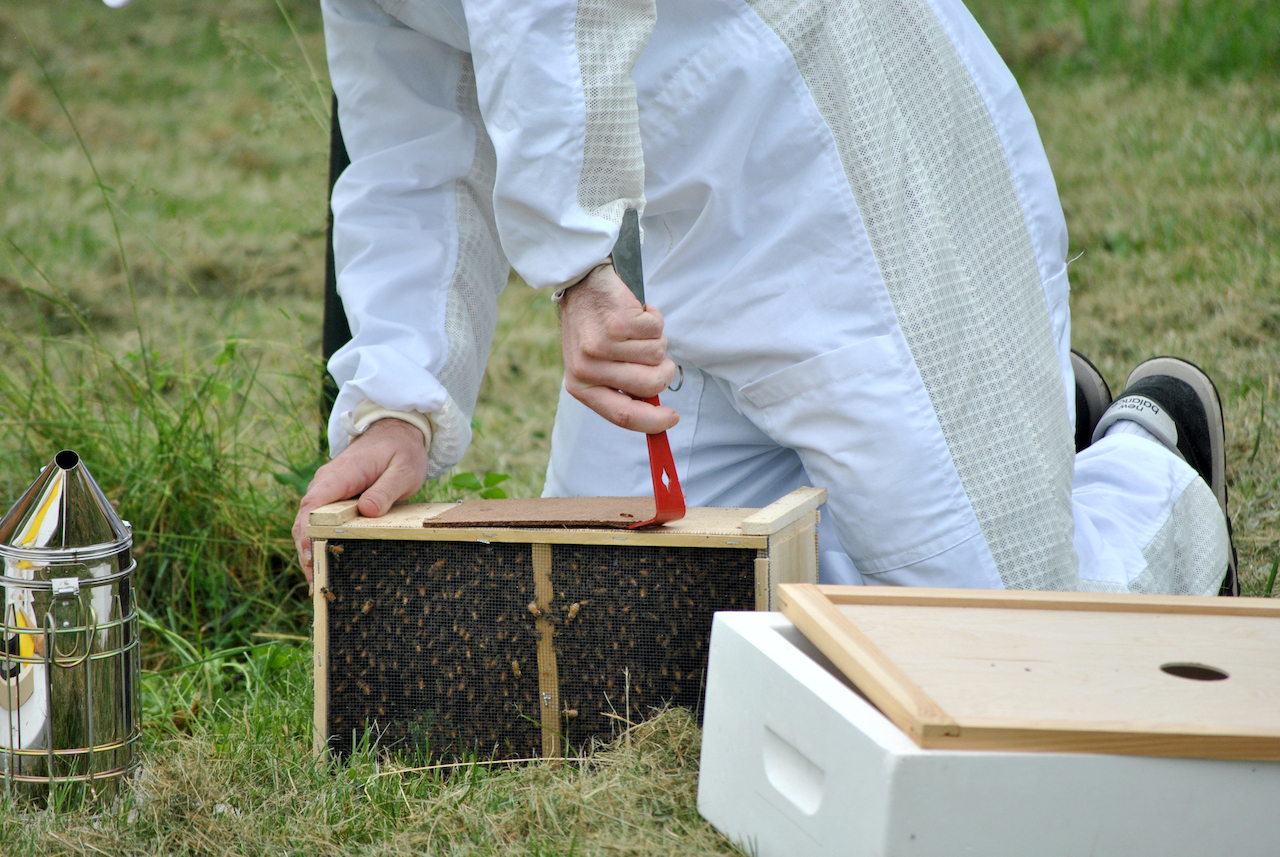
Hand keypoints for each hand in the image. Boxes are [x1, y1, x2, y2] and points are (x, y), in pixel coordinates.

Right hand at [292, 418, 428, 584]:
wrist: (395, 432)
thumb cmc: (400, 451)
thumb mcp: (403, 469)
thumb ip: (386, 490)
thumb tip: (367, 511)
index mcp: (340, 475)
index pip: (313, 506)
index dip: (308, 534)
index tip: (311, 559)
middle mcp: (325, 484)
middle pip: (305, 521)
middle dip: (307, 552)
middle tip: (316, 585)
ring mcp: (326, 492)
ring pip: (308, 525)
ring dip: (311, 552)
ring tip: (318, 585)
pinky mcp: (332, 500)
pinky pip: (320, 524)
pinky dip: (319, 543)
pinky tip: (327, 566)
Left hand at [559, 264, 679, 432]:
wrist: (581, 284)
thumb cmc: (593, 327)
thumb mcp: (595, 365)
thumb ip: (620, 388)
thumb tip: (653, 411)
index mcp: (580, 386)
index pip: (622, 415)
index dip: (653, 422)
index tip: (672, 418)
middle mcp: (588, 369)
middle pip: (650, 387)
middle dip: (665, 371)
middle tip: (658, 355)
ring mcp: (602, 346)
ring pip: (657, 356)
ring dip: (655, 340)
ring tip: (636, 329)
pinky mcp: (617, 323)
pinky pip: (656, 331)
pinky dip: (654, 319)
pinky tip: (636, 312)